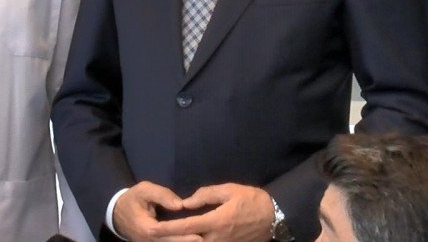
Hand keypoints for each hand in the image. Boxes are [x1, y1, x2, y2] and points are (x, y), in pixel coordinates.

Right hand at [113, 181, 200, 241]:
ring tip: (204, 240)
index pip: (167, 233)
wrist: (117, 212)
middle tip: (206, 239)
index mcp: (147, 228)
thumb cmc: (132, 199)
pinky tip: (192, 240)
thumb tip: (181, 205)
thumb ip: (162, 195)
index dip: (182, 235)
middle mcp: (149, 240)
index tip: (199, 234)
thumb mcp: (144, 190)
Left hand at [152, 183, 275, 241]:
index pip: (186, 227)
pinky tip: (190, 237)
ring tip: (169, 236)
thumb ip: (205, 195)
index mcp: (215, 221)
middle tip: (156, 233)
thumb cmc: (251, 200)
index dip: (167, 228)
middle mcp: (216, 238)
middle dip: (172, 239)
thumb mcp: (229, 190)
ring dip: (183, 241)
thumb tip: (186, 203)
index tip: (153, 228)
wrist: (274, 217)